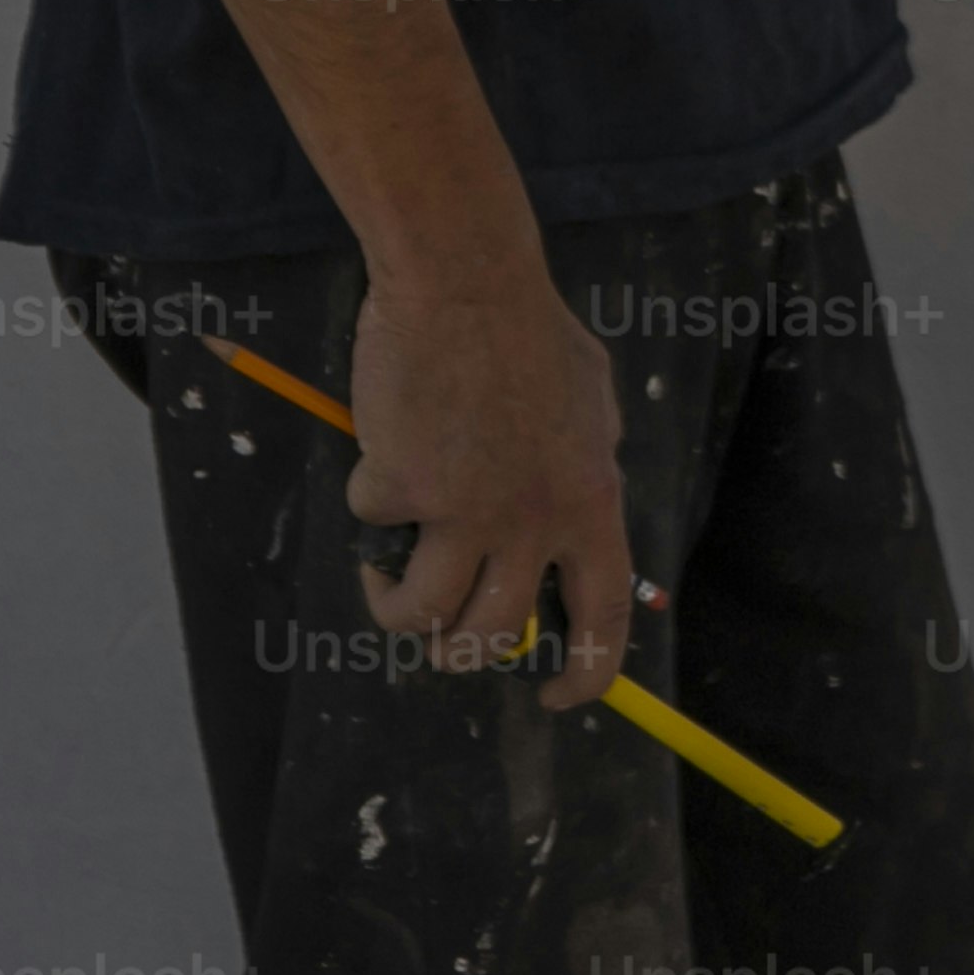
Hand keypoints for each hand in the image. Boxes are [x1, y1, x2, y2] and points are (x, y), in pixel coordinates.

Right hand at [346, 263, 647, 711]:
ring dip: (393, 605)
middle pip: (490, 637)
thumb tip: (574, 531)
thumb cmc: (528, 329)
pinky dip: (368, 495)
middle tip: (435, 631)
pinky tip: (385, 444)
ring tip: (383, 576)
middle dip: (454, 652)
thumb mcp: (591, 405)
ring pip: (420, 613)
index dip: (584, 677)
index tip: (554, 696)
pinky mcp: (403, 488)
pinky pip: (371, 523)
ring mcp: (466, 509)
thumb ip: (585, 471)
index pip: (604, 621)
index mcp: (591, 504)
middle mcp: (534, 521)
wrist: (466, 278)